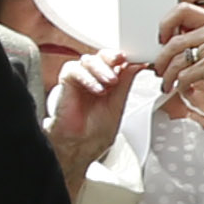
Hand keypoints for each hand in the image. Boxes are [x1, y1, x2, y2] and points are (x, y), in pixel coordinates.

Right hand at [42, 53, 143, 189]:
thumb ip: (126, 83)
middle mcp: (94, 78)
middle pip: (102, 56)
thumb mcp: (119, 104)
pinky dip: (87, 77)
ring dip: (102, 68)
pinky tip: (97, 89)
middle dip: (112, 56)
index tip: (136, 58)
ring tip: (110, 82)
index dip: (125, 58)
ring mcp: (80, 79)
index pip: (116, 62)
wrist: (80, 146)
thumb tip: (137, 65)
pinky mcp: (66, 82)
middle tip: (120, 61)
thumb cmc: (96, 132)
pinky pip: (74, 70)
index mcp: (109, 83)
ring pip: (89, 60)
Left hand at [154, 2, 203, 168]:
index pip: (183, 9)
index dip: (166, 23)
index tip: (161, 38)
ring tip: (168, 83)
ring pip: (178, 58)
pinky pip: (184, 74)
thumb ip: (195, 38)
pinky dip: (180, 85)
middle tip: (159, 68)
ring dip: (168, 75)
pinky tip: (185, 89)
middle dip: (162, 57)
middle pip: (175, 38)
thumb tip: (165, 37)